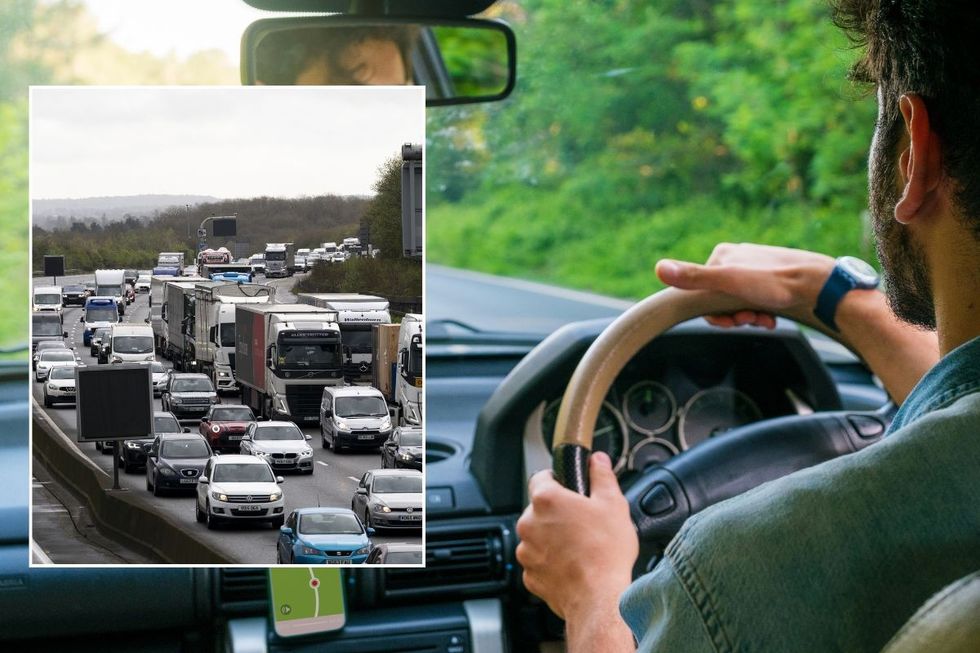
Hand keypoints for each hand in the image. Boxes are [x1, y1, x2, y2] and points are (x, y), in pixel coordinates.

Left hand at [516, 452, 637, 621]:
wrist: (599, 598)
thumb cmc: (606, 553)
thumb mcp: (613, 504)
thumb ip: (602, 476)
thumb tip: (597, 461)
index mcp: (546, 500)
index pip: (540, 476)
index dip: (556, 479)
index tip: (569, 487)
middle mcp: (529, 523)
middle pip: (540, 509)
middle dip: (558, 513)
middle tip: (583, 522)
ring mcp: (527, 551)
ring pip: (538, 536)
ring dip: (553, 538)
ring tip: (580, 547)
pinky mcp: (529, 575)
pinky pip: (539, 562)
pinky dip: (551, 562)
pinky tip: (573, 565)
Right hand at [655, 243, 834, 329]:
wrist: (818, 284)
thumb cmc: (775, 282)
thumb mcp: (728, 282)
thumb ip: (693, 277)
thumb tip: (659, 269)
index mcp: (722, 256)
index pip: (701, 292)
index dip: (713, 313)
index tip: (730, 320)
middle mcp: (737, 258)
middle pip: (720, 298)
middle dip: (733, 315)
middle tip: (750, 319)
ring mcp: (755, 268)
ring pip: (739, 301)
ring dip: (749, 316)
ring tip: (763, 319)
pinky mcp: (772, 278)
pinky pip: (756, 299)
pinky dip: (761, 312)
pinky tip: (770, 317)